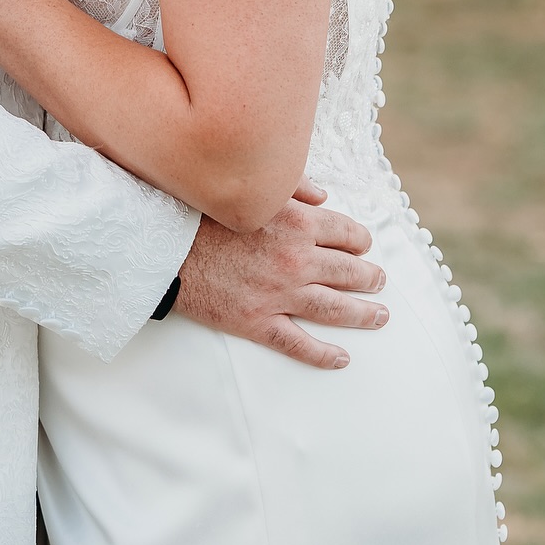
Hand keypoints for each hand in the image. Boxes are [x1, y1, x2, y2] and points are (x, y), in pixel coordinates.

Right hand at [176, 181, 387, 368]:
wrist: (164, 245)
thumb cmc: (205, 211)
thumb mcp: (253, 188)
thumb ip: (293, 186)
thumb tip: (324, 196)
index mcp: (297, 222)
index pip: (346, 232)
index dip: (360, 240)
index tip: (363, 245)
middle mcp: (296, 260)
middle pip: (348, 271)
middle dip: (369, 276)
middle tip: (380, 281)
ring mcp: (279, 294)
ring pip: (334, 309)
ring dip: (363, 314)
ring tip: (380, 316)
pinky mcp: (257, 322)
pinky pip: (299, 344)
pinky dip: (324, 355)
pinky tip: (342, 358)